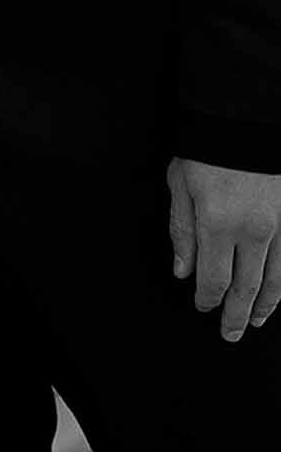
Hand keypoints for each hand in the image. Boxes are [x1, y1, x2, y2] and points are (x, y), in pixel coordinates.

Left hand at [168, 157, 280, 340]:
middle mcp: (253, 230)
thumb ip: (182, 231)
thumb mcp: (180, 183)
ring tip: (257, 320)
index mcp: (218, 223)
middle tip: (231, 334)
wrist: (243, 118)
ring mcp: (278, 226)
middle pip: (246, 287)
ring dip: (265, 304)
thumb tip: (183, 270)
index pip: (213, 279)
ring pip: (275, 279)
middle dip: (237, 315)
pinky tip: (277, 292)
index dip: (207, 299)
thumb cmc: (208, 147)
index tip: (202, 306)